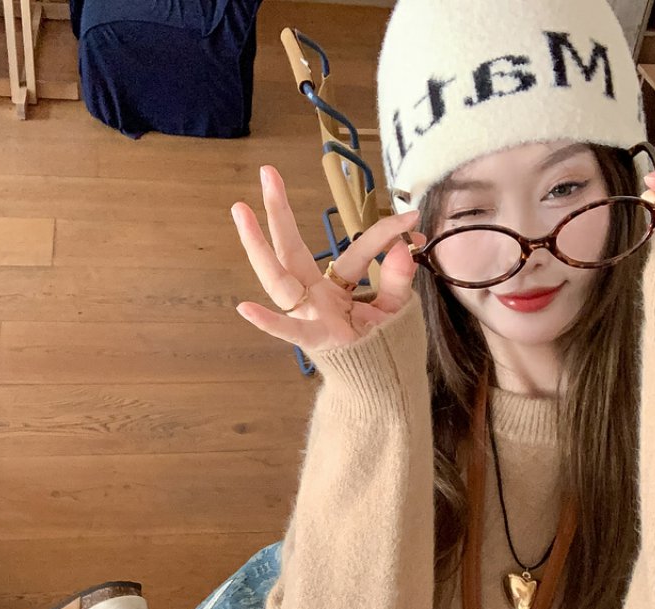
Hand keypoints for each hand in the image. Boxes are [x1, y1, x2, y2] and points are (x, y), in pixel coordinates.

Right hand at [231, 165, 425, 349]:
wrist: (382, 390)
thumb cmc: (385, 349)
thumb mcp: (396, 309)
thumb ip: (399, 279)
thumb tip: (407, 246)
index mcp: (337, 287)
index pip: (357, 250)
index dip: (385, 233)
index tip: (413, 215)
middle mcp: (316, 297)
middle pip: (292, 250)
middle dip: (279, 212)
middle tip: (266, 172)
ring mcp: (311, 316)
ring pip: (280, 279)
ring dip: (260, 247)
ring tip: (241, 211)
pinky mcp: (316, 340)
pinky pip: (290, 331)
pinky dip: (269, 323)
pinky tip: (245, 309)